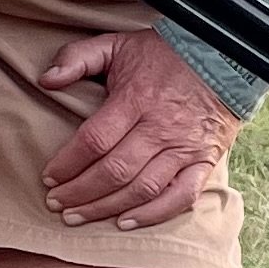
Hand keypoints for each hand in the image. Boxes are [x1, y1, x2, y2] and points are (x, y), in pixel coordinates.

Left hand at [39, 30, 241, 230]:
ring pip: (141, 189)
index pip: (94, 140)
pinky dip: (153, 215)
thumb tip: (46, 79)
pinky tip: (125, 222)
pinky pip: (180, 197)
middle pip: (114, 171)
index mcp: (136, 98)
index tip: (49, 177)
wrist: (222, 57)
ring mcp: (184, 148)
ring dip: (106, 208)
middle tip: (56, 203)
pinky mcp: (203, 162)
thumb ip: (78, 57)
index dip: (68, 163)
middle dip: (80, 192)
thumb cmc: (163, 54)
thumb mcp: (117, 44)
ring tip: (79, 217)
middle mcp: (160, 128)